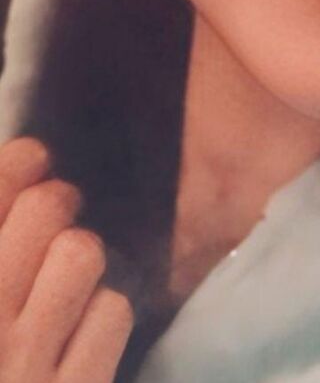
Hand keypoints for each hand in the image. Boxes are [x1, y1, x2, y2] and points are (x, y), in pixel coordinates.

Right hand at [0, 137, 133, 382]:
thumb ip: (1, 255)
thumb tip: (25, 178)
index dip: (14, 167)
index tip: (34, 156)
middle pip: (46, 210)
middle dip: (56, 202)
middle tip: (57, 210)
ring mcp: (22, 366)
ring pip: (82, 253)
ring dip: (78, 259)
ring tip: (65, 278)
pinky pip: (111, 312)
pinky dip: (102, 315)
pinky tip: (81, 334)